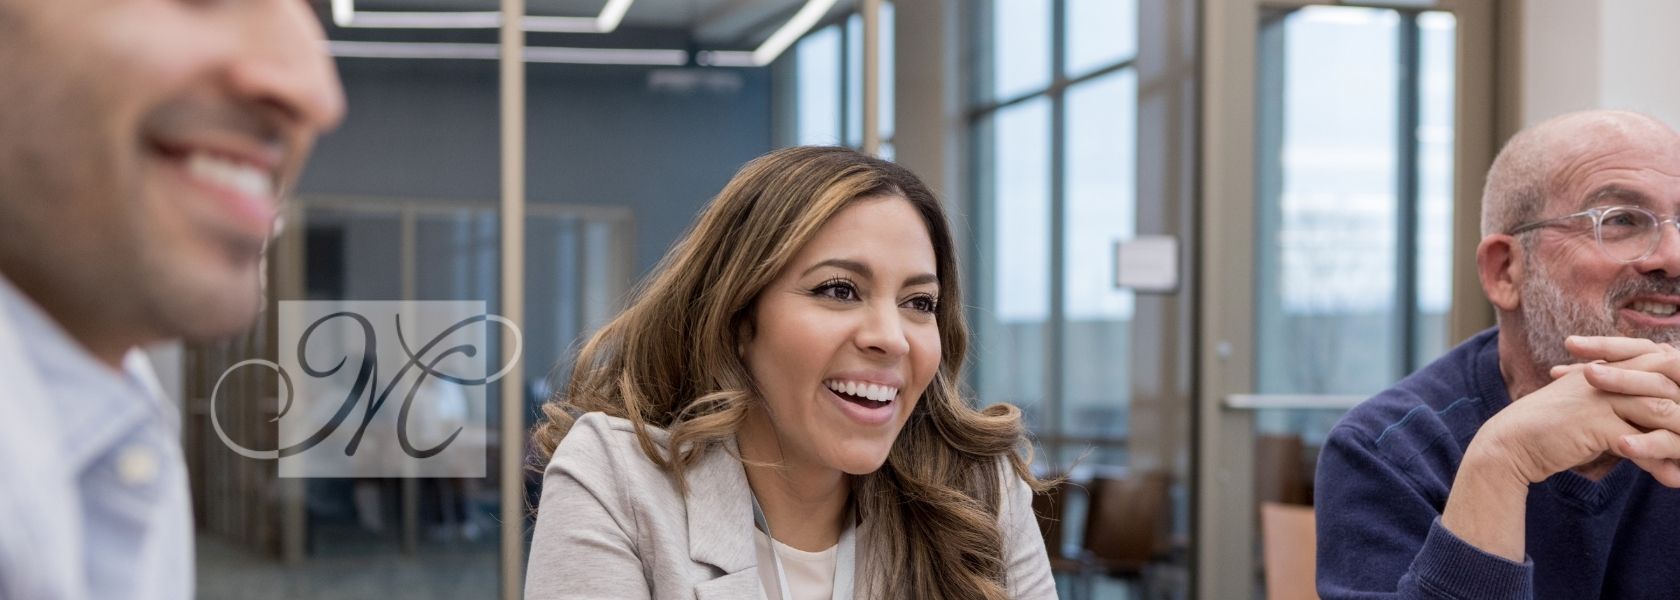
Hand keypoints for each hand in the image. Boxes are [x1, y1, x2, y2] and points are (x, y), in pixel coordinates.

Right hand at [1442, 335, 1679, 561]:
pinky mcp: (1595, 424)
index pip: (1660, 364)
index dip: (1678, 387)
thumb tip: (1654, 431)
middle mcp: (1605, 377)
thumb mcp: (1588, 411)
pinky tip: (1671, 480)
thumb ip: (1620, 411)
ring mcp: (1600, 398)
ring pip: (1661, 413)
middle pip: (1667, 388)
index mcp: (1604, 368)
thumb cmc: (1547, 430)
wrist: (1509, 444)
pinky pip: (1642, 444)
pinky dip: (1660, 464)